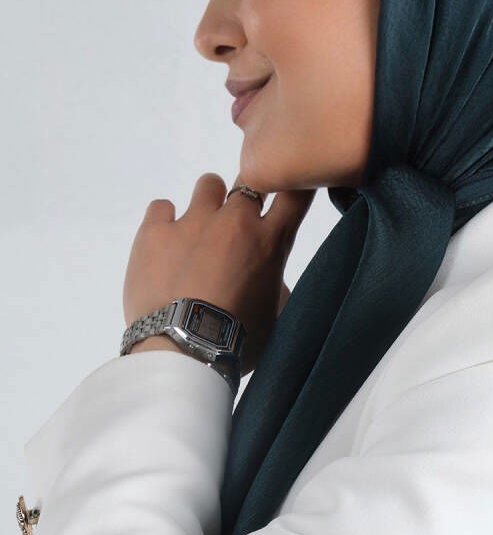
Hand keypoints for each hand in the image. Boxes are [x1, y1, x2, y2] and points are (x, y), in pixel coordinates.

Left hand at [123, 173, 315, 377]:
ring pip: (208, 184)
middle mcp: (233, 222)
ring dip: (209, 204)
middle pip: (250, 183)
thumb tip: (269, 277)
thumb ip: (275, 286)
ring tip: (198, 235)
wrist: (182, 352)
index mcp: (269, 243)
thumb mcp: (274, 317)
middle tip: (235, 233)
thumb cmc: (237, 342)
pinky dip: (165, 221)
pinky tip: (165, 246)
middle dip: (247, 203)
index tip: (287, 195)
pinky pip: (161, 206)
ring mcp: (192, 222)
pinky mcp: (154, 232)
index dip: (294, 187)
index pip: (295, 192)